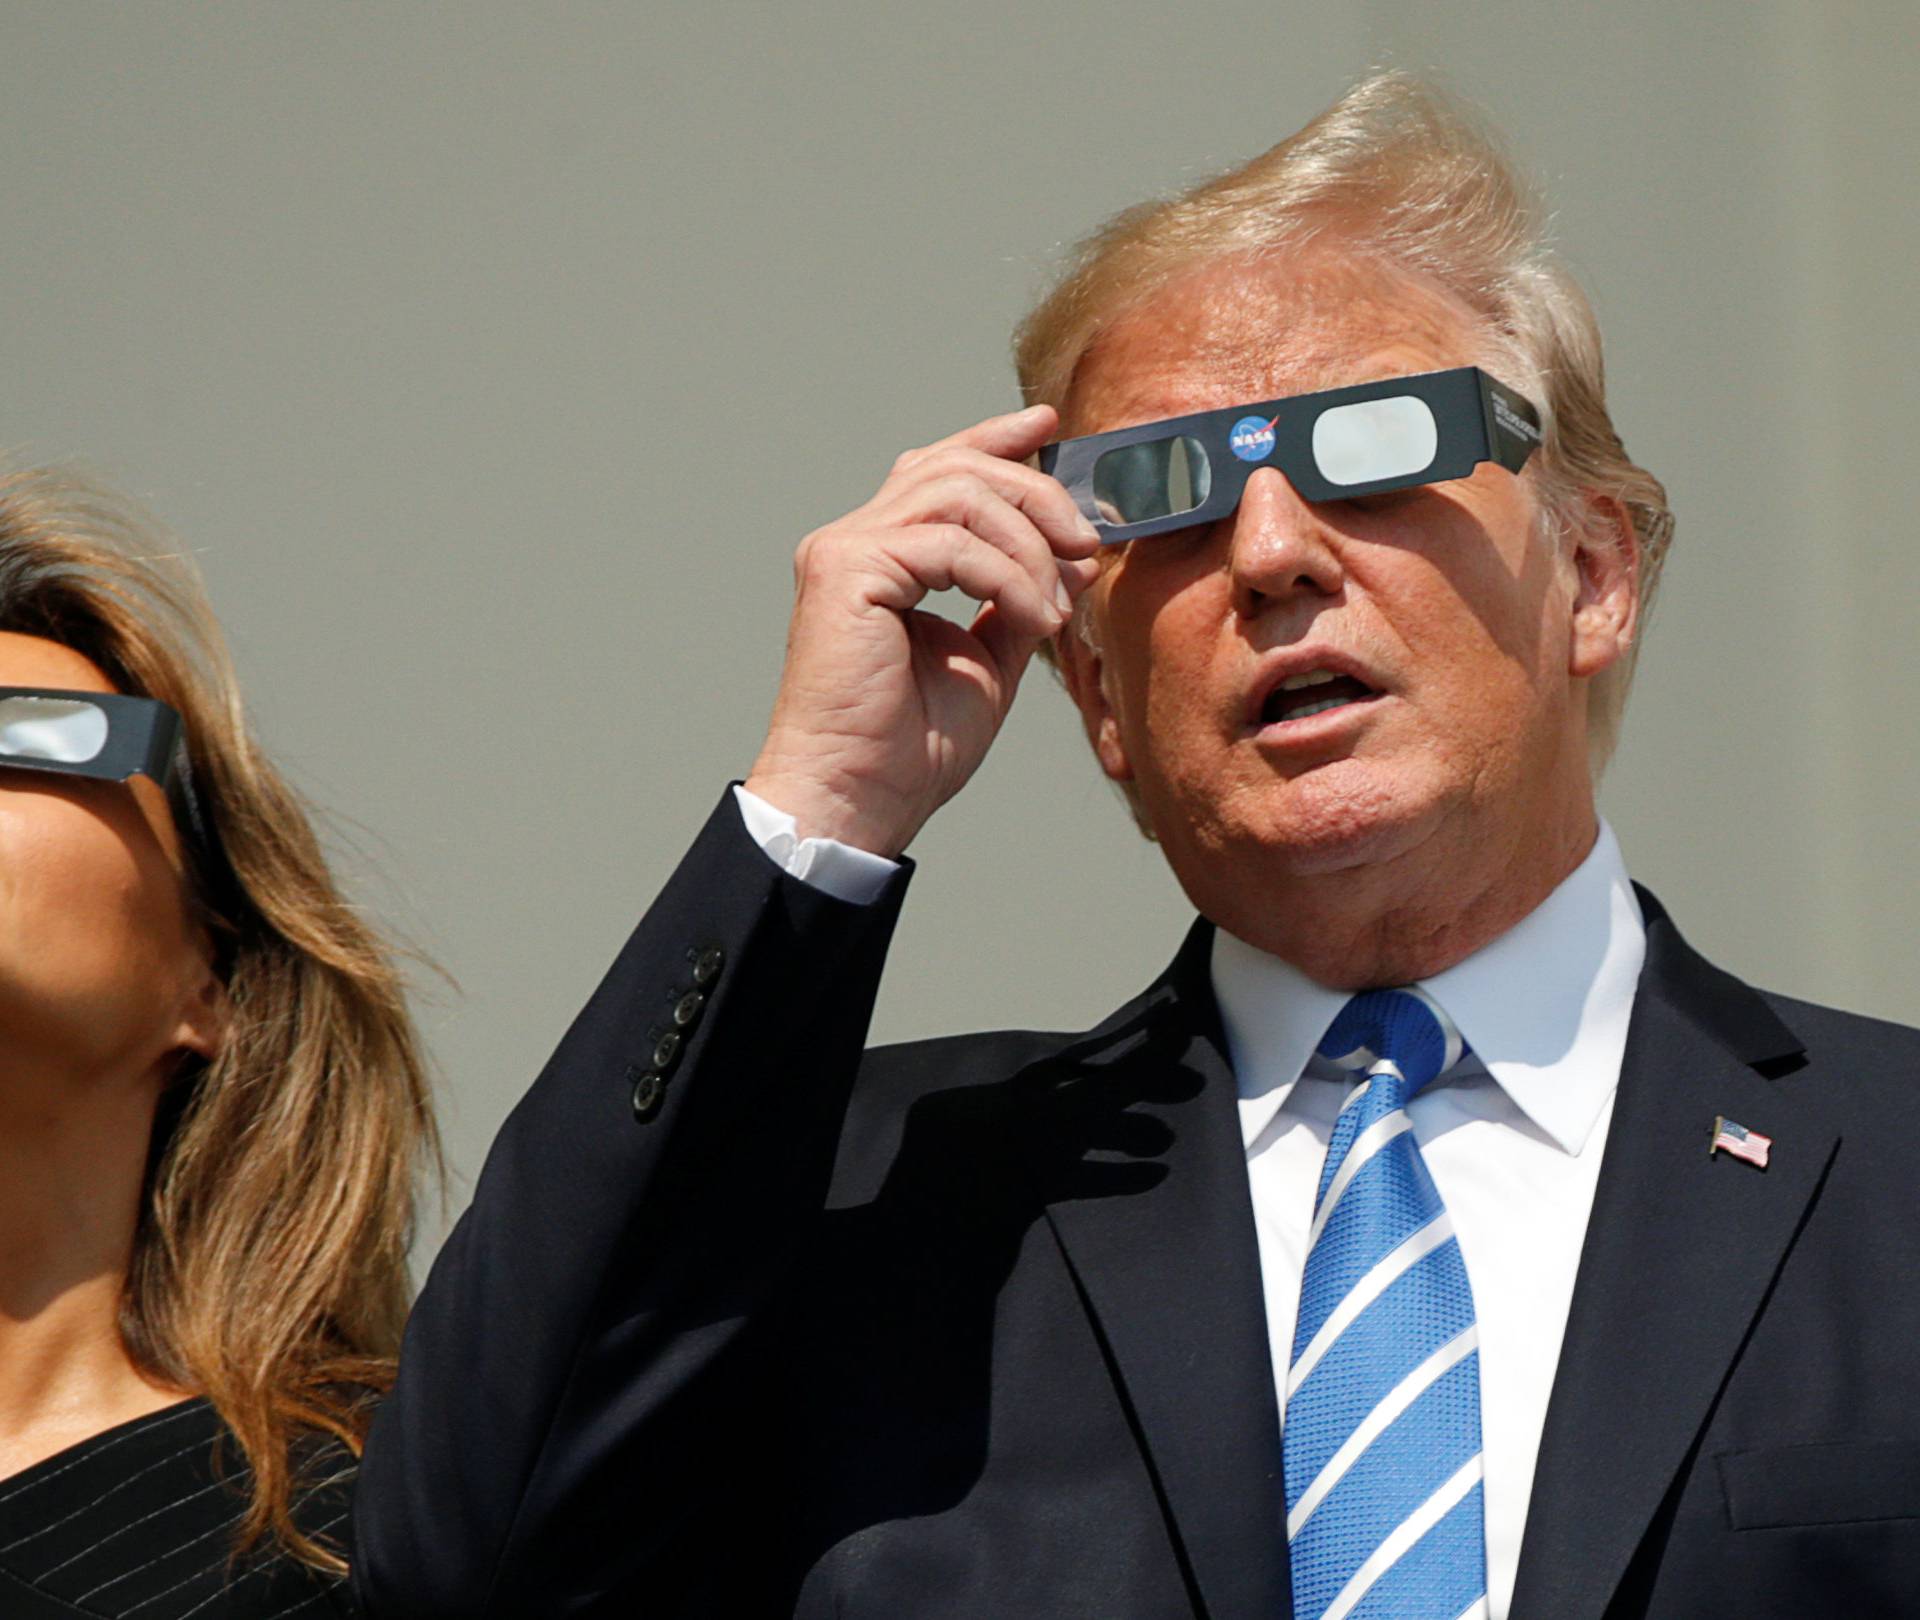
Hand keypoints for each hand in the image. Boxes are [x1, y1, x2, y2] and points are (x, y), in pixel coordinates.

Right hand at [745, 404, 1100, 857]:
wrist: (858, 799)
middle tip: (1088, 540)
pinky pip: (950, 543)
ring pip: (958, 494)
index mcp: (878, 556)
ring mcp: (843, 551)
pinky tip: (1031, 618)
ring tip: (1056, 605)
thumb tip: (1068, 562)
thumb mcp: (986, 662)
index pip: (937, 468)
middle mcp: (853, 542)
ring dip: (1028, 544)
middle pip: (956, 468)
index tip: (1049, 429)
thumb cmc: (909, 749)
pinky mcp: (845, 571)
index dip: (995, 438)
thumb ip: (1015, 604)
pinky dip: (1006, 576)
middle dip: (1037, 494)